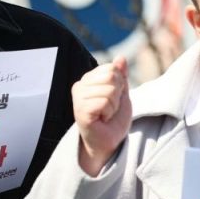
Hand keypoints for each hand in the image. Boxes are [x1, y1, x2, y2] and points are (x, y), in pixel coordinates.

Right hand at [72, 56, 131, 176]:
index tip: (113, 99)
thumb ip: (121, 75)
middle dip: (118, 94)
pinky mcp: (80, 111)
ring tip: (105, 114)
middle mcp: (80, 86)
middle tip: (110, 108)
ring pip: (109, 90)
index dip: (120, 85)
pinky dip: (109, 112)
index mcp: (88, 80)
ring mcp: (78, 99)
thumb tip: (120, 57)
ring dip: (114, 105)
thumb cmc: (113, 118)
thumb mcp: (121, 93)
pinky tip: (102, 119)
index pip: (112, 68)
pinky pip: (104, 102)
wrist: (109, 140)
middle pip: (111, 77)